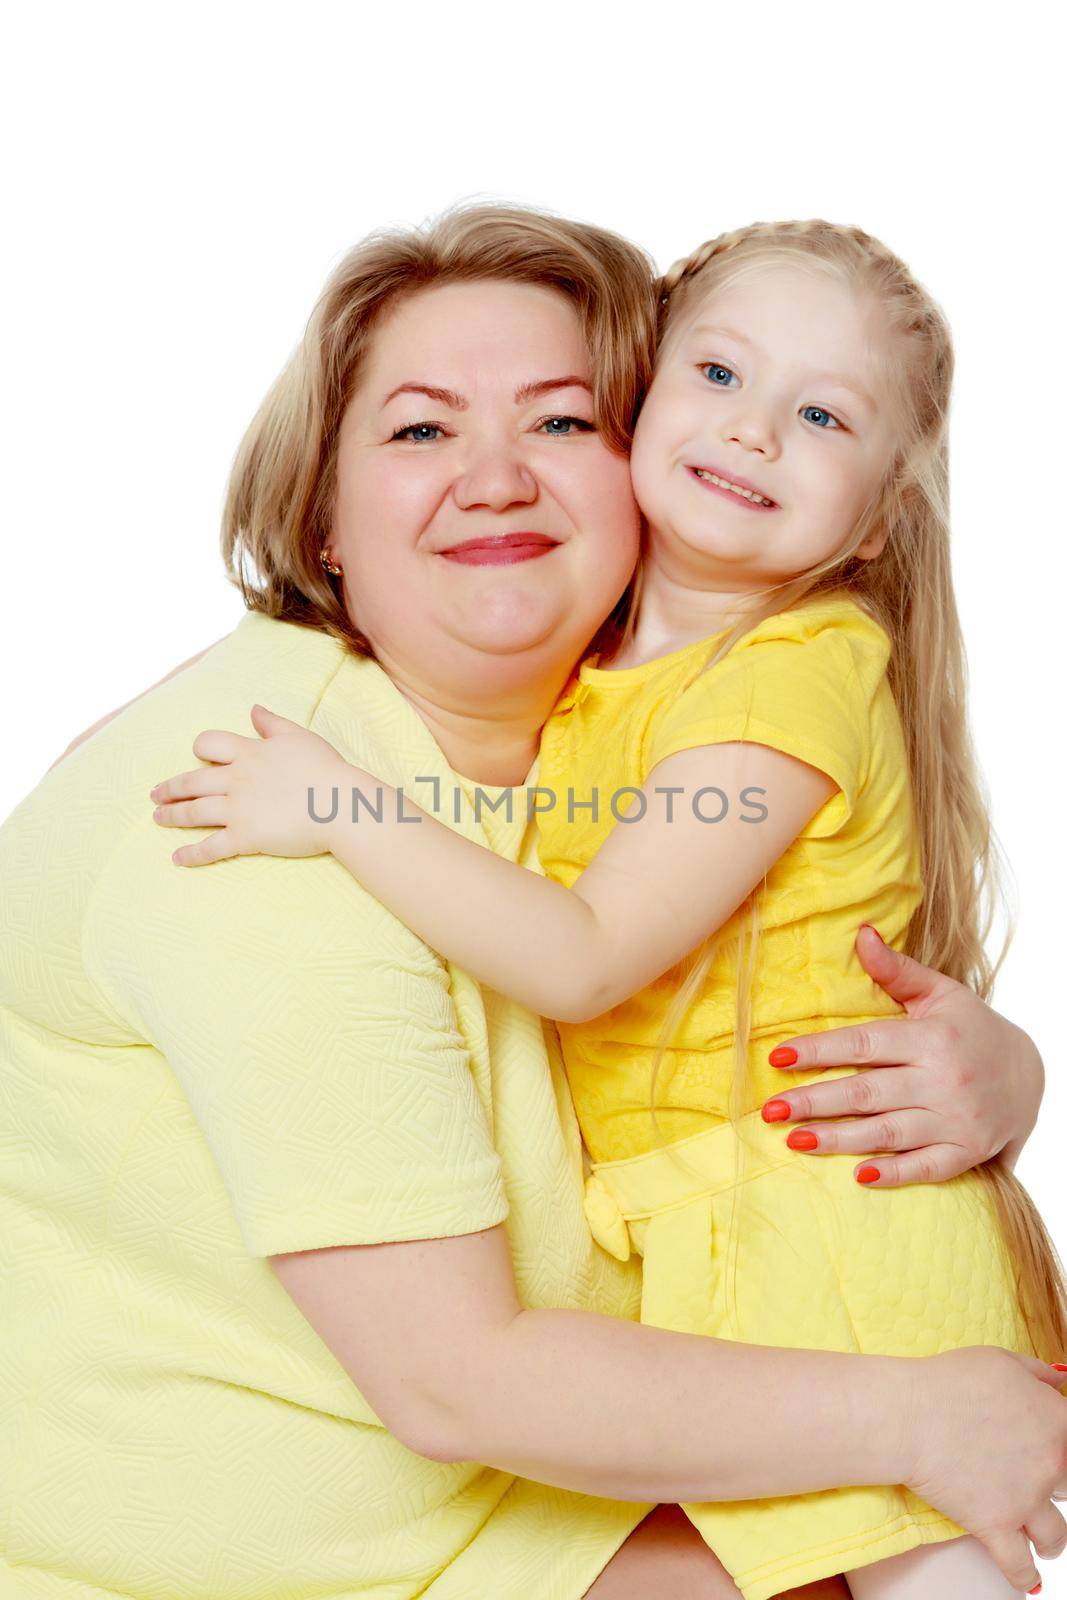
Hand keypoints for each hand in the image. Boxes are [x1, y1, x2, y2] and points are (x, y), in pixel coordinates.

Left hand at [150, 704, 354, 865]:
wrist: (339, 803)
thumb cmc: (325, 769)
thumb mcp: (299, 736)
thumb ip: (272, 723)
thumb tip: (253, 710)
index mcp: (249, 753)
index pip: (210, 744)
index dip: (200, 749)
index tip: (197, 756)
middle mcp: (236, 779)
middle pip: (192, 780)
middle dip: (170, 788)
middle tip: (155, 794)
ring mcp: (238, 809)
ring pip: (194, 811)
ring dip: (172, 815)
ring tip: (158, 818)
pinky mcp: (245, 837)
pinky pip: (211, 847)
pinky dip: (191, 854)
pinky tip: (177, 858)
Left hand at [761, 924, 1044, 1187]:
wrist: (1032, 1074)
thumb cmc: (972, 1028)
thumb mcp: (940, 993)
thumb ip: (896, 970)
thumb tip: (860, 933)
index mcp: (930, 1038)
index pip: (864, 1044)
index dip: (819, 1050)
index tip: (777, 1058)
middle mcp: (942, 1080)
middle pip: (867, 1092)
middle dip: (815, 1101)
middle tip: (770, 1110)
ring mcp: (955, 1120)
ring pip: (887, 1132)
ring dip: (839, 1139)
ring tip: (794, 1140)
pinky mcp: (967, 1151)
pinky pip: (928, 1167)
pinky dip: (895, 1173)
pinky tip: (859, 1176)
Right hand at [900, 1347, 1066, 1592]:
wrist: (908, 1413)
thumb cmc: (948, 1380)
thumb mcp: (999, 1360)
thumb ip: (1038, 1373)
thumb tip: (1061, 1380)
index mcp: (1055, 1421)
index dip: (1062, 1445)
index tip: (1052, 1451)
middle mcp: (1050, 1463)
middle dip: (1053, 1485)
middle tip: (1028, 1478)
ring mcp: (1025, 1500)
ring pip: (1056, 1535)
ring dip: (1048, 1536)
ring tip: (1038, 1535)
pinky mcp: (996, 1526)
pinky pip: (1021, 1567)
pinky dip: (1025, 1576)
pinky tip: (1028, 1579)